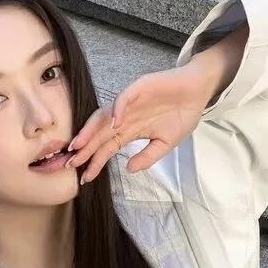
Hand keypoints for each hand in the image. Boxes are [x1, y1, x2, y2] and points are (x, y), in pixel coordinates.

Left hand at [65, 63, 214, 183]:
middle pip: (99, 135)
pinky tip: (114, 123)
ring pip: (104, 116)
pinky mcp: (139, 88)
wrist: (198, 92)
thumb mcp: (166, 144)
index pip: (107, 149)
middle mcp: (125, 117)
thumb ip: (148, 157)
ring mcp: (130, 103)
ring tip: (79, 144)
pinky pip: (124, 98)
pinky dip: (118, 109)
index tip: (85, 178)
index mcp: (130, 131)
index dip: (95, 163)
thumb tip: (130, 169)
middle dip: (84, 150)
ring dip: (90, 130)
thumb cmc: (183, 115)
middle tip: (70, 164)